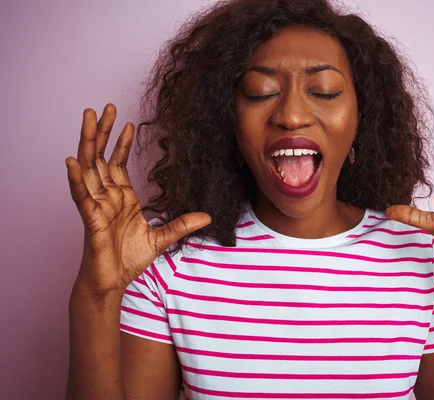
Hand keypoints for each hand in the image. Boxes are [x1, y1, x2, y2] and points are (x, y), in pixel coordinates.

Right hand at [66, 104, 210, 292]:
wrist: (113, 282)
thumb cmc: (129, 259)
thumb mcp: (162, 238)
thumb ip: (182, 225)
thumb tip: (207, 216)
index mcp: (121, 198)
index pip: (117, 164)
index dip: (120, 143)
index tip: (127, 123)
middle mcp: (107, 197)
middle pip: (100, 157)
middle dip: (101, 132)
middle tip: (102, 107)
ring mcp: (97, 206)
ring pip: (88, 168)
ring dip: (87, 142)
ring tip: (86, 118)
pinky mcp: (91, 220)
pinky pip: (80, 196)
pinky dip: (75, 178)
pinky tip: (72, 160)